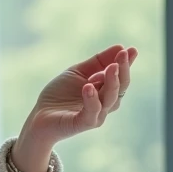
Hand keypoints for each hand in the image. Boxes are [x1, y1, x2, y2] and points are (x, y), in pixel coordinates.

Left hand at [9, 45, 137, 171]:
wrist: (40, 116)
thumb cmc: (60, 95)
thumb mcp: (79, 72)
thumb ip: (98, 62)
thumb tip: (120, 47)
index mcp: (105, 91)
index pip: (120, 77)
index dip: (126, 64)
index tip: (132, 50)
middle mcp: (104, 104)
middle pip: (120, 88)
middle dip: (122, 71)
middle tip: (123, 55)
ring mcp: (95, 115)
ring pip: (109, 100)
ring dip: (111, 83)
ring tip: (111, 67)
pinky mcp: (82, 124)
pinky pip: (91, 112)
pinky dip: (91, 99)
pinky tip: (88, 86)